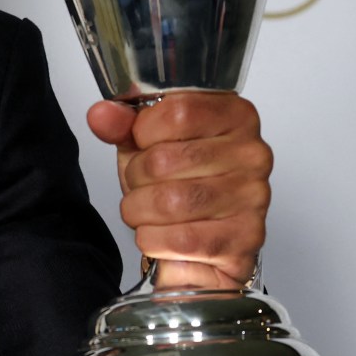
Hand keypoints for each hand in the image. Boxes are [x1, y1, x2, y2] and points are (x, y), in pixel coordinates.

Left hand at [86, 92, 269, 290]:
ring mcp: (254, 196)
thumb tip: (102, 115)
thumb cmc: (177, 184)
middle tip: (143, 185)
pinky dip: (155, 240)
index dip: (143, 132)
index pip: (177, 111)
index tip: (144, 144)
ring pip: (169, 202)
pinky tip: (161, 235)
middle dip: (136, 178)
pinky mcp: (247, 237)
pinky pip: (181, 239)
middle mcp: (252, 153)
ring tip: (148, 211)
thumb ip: (122, 125)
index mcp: (234, 115)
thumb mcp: (144, 145)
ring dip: (141, 212)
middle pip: (164, 160)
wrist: (200, 244)